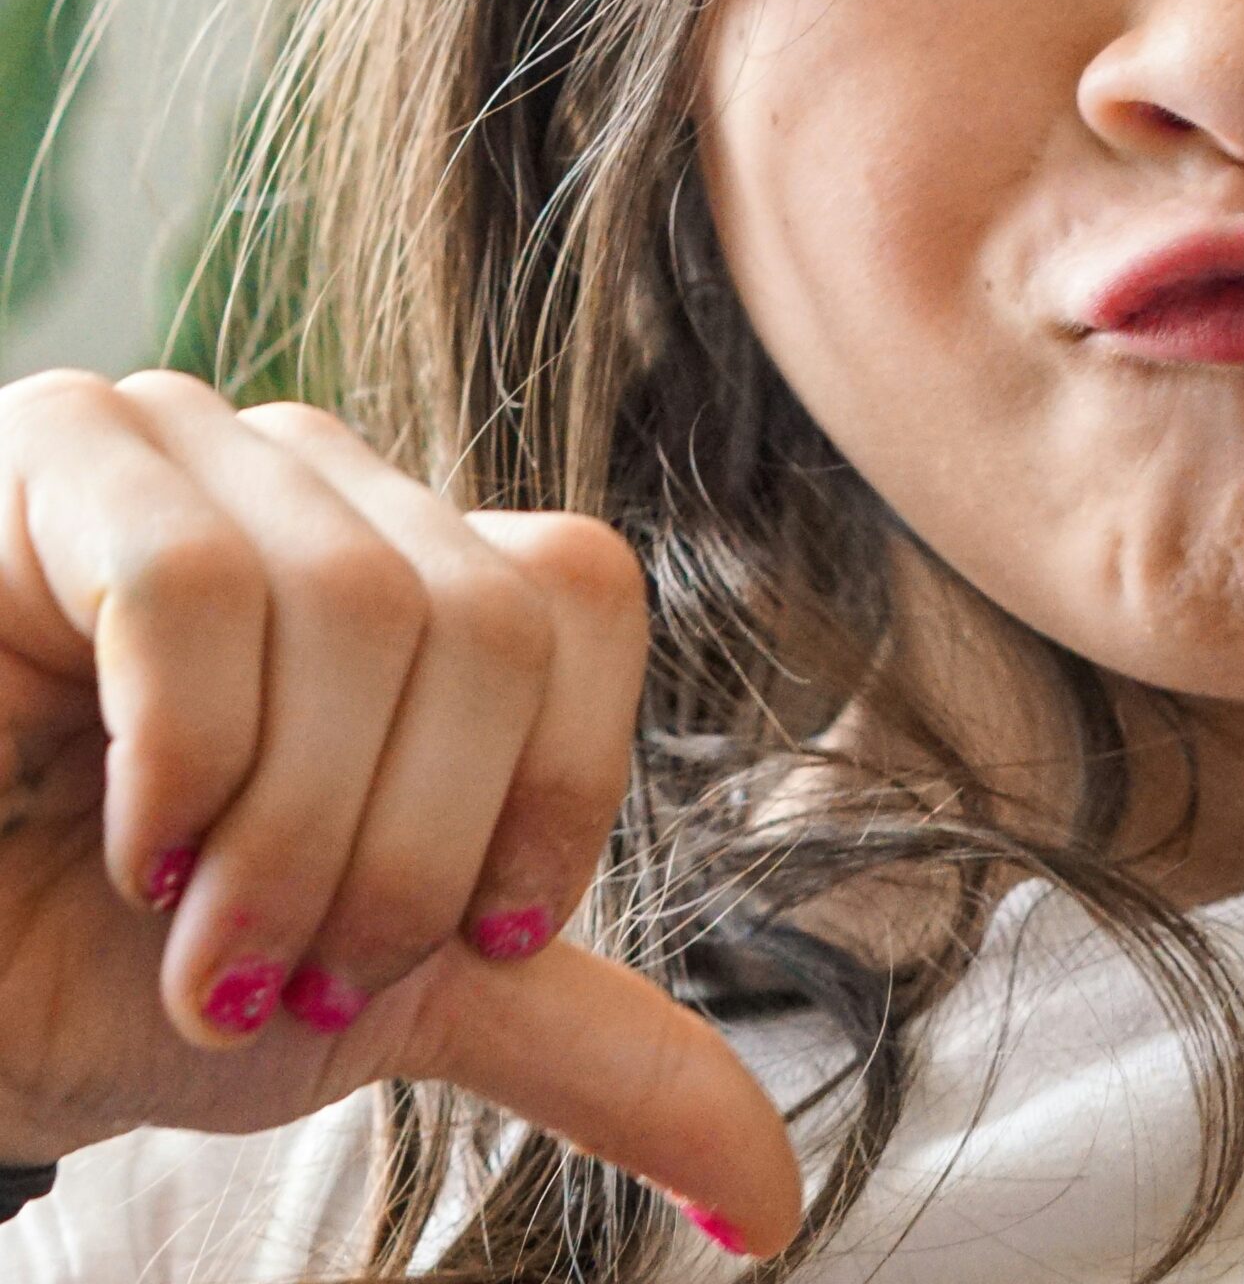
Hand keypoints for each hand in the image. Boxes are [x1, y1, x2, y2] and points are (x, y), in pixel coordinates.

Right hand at [0, 368, 800, 1259]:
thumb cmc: (121, 969)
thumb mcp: (388, 999)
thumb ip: (585, 1046)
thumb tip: (772, 1194)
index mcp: (426, 570)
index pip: (580, 598)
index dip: (552, 785)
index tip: (471, 942)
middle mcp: (326, 484)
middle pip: (487, 621)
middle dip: (408, 851)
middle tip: (297, 975)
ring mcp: (195, 448)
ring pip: (359, 604)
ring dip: (289, 835)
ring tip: (200, 942)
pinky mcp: (58, 452)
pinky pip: (188, 579)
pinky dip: (182, 756)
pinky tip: (131, 839)